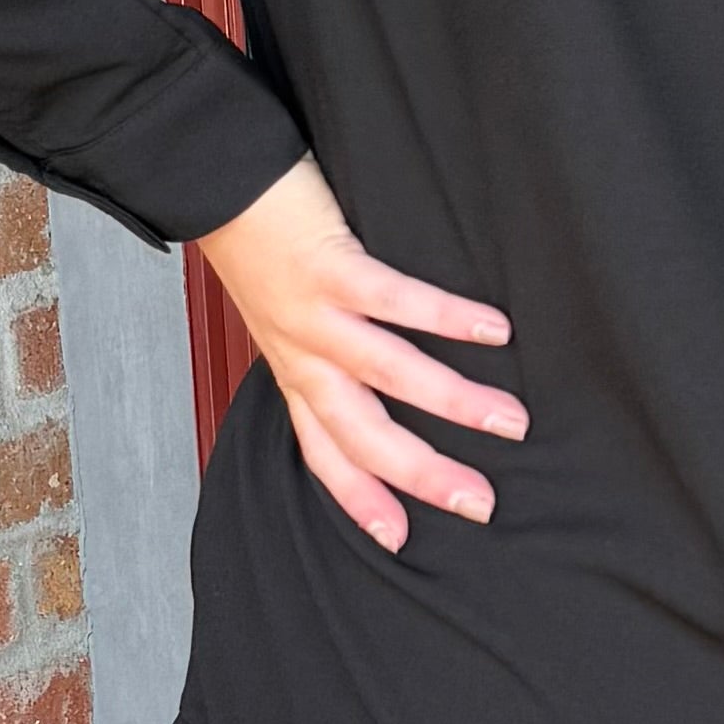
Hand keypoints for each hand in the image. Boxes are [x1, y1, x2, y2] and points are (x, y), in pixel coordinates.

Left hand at [196, 154, 521, 553]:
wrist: (215, 182)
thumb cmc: (259, 243)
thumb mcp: (286, 315)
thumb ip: (330, 351)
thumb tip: (392, 379)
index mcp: (295, 371)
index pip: (325, 452)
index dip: (359, 498)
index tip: (400, 541)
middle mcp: (302, 356)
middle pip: (363, 434)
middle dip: (423, 475)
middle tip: (479, 503)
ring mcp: (313, 315)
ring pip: (386, 376)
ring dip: (451, 404)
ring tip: (508, 422)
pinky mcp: (326, 267)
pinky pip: (393, 302)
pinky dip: (446, 319)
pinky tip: (492, 331)